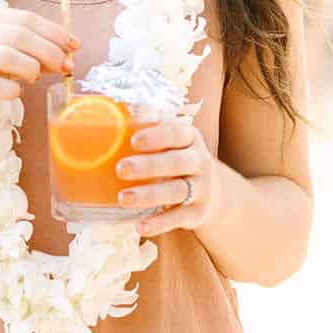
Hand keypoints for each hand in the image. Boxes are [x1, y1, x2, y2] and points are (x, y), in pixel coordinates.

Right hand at [0, 5, 79, 130]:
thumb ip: (20, 50)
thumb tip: (62, 54)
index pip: (23, 18)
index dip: (53, 30)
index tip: (74, 44)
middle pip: (18, 35)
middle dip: (49, 50)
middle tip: (66, 65)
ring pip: (6, 55)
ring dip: (31, 67)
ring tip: (35, 77)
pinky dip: (11, 89)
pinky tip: (15, 92)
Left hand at [114, 115, 220, 236]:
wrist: (213, 192)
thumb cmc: (179, 157)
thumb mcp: (172, 139)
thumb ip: (151, 125)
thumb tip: (120, 106)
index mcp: (190, 138)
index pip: (176, 133)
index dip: (156, 136)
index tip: (134, 140)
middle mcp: (199, 161)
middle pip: (175, 163)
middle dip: (148, 166)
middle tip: (120, 169)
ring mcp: (201, 188)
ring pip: (175, 191)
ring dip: (148, 195)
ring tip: (123, 198)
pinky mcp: (198, 213)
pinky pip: (178, 218)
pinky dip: (159, 224)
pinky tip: (139, 226)